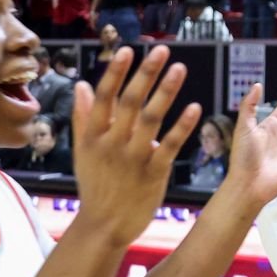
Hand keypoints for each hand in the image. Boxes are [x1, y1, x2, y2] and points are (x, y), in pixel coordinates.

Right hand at [70, 47, 200, 248]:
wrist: (104, 226)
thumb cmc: (96, 184)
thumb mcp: (84, 151)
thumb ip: (83, 117)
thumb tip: (82, 83)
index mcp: (93, 136)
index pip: (104, 98)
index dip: (116, 73)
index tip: (128, 50)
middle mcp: (112, 144)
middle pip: (129, 103)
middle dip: (146, 74)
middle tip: (162, 50)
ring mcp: (133, 158)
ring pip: (151, 120)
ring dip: (166, 92)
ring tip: (180, 68)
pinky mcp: (153, 173)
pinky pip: (170, 146)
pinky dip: (182, 126)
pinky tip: (195, 107)